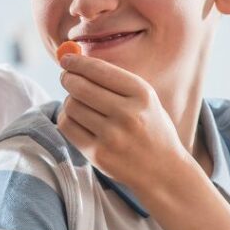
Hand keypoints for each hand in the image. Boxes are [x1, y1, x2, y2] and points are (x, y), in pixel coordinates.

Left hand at [57, 52, 187, 193]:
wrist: (162, 170)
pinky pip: (67, 126)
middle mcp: (128, 114)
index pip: (99, 70)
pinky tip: (76, 118)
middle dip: (68, 78)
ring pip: (71, 106)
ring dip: (69, 100)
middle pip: (80, 86)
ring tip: (78, 103)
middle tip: (66, 77)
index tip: (66, 59)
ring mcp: (112, 136)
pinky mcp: (98, 154)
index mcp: (142, 94)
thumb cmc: (150, 127)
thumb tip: (75, 61)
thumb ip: (115, 80)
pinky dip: (66, 118)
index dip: (77, 62)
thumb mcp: (145, 99)